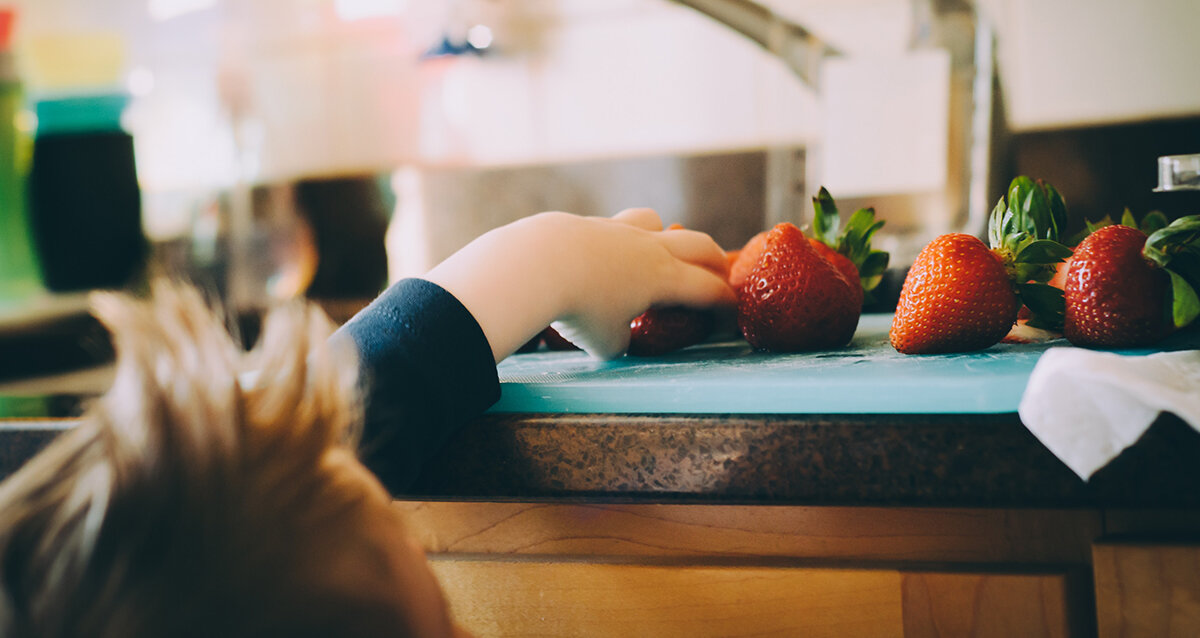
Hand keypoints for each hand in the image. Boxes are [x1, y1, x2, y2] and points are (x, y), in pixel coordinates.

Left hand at [424, 208, 735, 359]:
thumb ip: (620, 340)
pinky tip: (604, 256)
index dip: (726, 304)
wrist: (536, 265)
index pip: (709, 289)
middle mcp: (649, 248)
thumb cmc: (578, 309)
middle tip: (719, 275)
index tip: (731, 316)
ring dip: (667, 236)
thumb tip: (617, 337)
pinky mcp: (587, 224)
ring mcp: (618, 230)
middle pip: (698, 244)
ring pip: (656, 222)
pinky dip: (620, 241)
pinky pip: (615, 227)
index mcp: (665, 278)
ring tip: (660, 252)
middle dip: (714, 261)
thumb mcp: (605, 343)